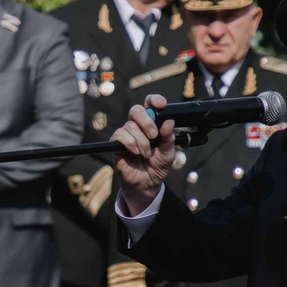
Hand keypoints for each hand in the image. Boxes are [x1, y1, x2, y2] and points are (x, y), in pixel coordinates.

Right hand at [109, 99, 178, 213]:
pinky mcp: (116, 145)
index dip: (154, 100)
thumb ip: (169, 139)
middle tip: (154, 135)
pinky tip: (136, 152)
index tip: (161, 105)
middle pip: (136, 110)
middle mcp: (137, 127)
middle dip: (146, 121)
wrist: (146, 185)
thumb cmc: (157, 167)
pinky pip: (120, 135)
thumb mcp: (168, 154)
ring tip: (146, 154)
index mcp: (151, 125)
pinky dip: (130, 143)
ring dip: (141, 141)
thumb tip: (169, 123)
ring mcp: (126, 135)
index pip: (150, 105)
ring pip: (130, 126)